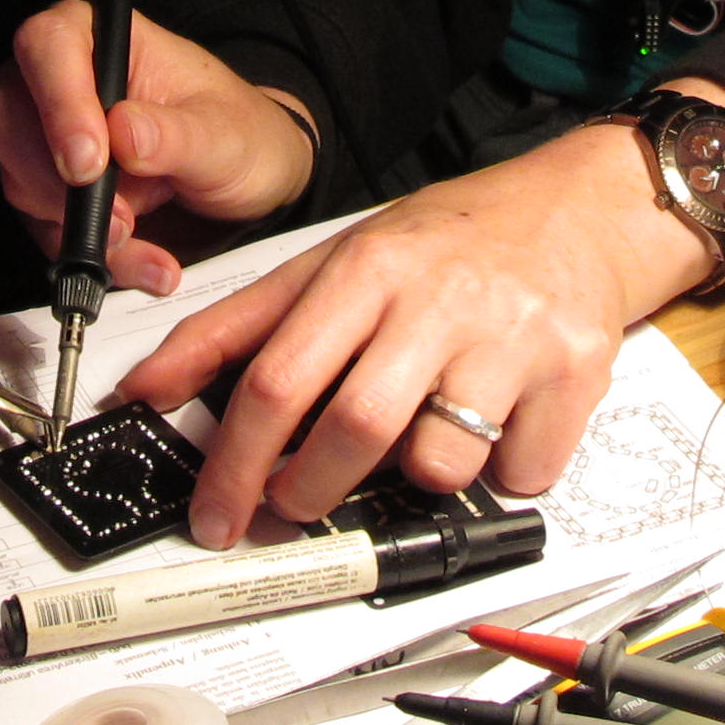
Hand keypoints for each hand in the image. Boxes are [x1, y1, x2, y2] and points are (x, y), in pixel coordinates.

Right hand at [0, 2, 317, 296]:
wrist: (248, 186)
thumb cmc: (239, 136)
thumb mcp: (223, 136)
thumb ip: (175, 135)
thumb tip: (123, 133)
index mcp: (103, 39)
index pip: (48, 45)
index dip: (58, 100)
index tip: (90, 162)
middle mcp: (61, 81)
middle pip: (6, 113)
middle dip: (54, 179)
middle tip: (118, 217)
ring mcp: (47, 138)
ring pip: (17, 178)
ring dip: (76, 225)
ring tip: (141, 239)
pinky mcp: (50, 193)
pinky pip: (44, 230)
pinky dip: (91, 256)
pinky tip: (144, 264)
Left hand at [122, 116, 716, 544]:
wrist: (579, 209)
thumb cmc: (446, 242)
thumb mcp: (333, 261)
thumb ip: (235, 327)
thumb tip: (145, 389)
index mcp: (367, 268)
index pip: (277, 377)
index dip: (234, 463)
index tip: (214, 514)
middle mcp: (438, 300)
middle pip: (353, 430)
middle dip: (309, 491)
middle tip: (296, 503)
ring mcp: (512, 339)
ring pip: (439, 464)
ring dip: (414, 479)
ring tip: (414, 442)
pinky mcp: (575, 377)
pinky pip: (520, 474)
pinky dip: (498, 474)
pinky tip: (494, 428)